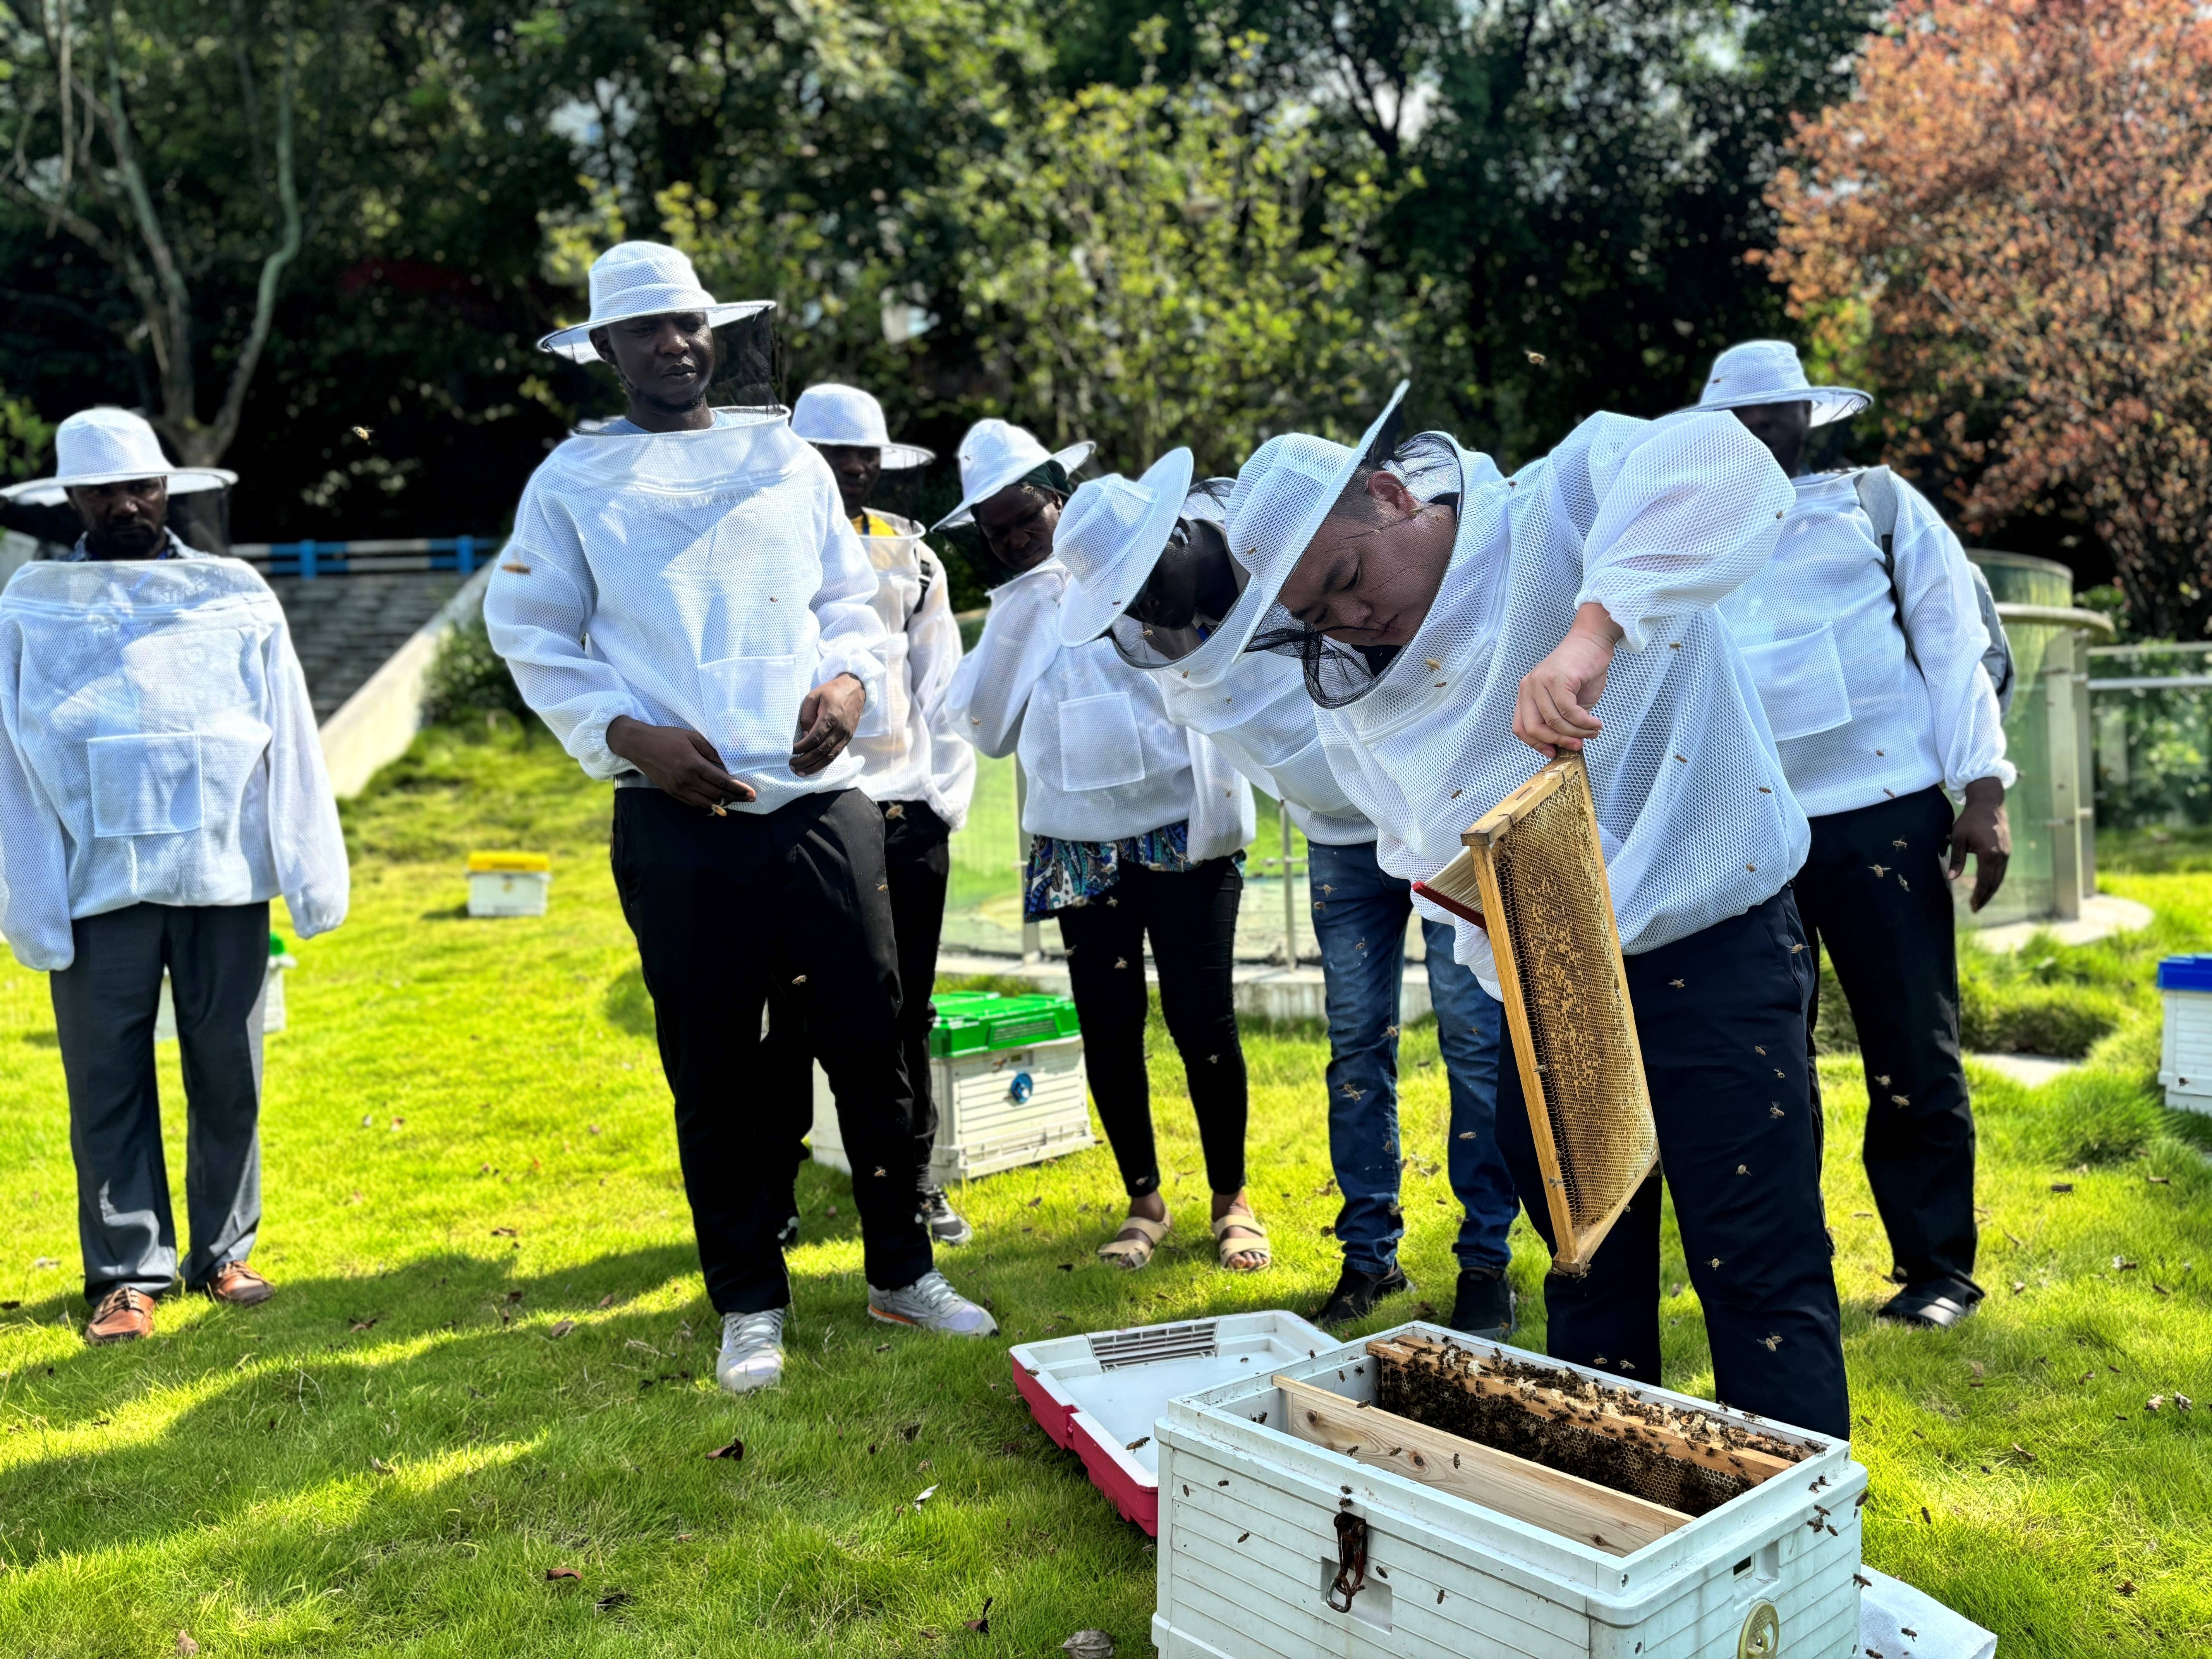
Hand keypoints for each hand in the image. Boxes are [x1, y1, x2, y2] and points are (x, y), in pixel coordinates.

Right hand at [606, 716, 756, 810]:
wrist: (639, 745)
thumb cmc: (667, 738)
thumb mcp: (692, 737)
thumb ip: (711, 750)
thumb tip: (728, 761)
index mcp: (692, 764)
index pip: (721, 781)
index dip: (738, 789)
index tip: (751, 793)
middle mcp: (686, 780)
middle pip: (716, 794)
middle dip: (735, 797)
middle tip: (749, 798)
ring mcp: (678, 789)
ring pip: (705, 802)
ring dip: (721, 802)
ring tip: (734, 799)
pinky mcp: (671, 793)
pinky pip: (693, 803)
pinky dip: (706, 803)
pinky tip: (714, 798)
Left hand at [791, 672, 865, 775]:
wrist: (855, 689)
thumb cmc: (831, 691)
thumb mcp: (814, 696)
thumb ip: (807, 716)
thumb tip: (804, 736)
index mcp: (830, 717)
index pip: (814, 739)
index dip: (801, 748)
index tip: (790, 751)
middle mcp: (839, 729)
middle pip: (821, 751)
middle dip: (805, 761)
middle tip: (792, 766)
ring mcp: (845, 735)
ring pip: (829, 757)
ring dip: (814, 766)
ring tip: (801, 772)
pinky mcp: (848, 738)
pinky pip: (836, 754)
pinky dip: (824, 763)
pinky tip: (814, 767)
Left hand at [1515, 603, 1621, 757]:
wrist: (1593, 643)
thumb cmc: (1582, 672)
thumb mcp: (1568, 702)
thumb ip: (1562, 721)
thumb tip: (1564, 746)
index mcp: (1526, 694)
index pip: (1521, 727)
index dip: (1537, 744)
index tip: (1554, 752)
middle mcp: (1528, 687)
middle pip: (1533, 728)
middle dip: (1557, 741)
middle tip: (1577, 746)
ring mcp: (1540, 682)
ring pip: (1554, 721)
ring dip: (1576, 732)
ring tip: (1593, 732)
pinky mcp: (1557, 678)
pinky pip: (1568, 711)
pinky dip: (1584, 722)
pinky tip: (1595, 724)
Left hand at [1949, 776, 2009, 911]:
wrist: (1989, 803)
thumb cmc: (1970, 819)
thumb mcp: (1958, 838)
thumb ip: (1956, 859)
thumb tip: (1952, 877)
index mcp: (1989, 854)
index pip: (1984, 881)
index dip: (1978, 895)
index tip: (1972, 906)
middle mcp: (2002, 856)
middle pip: (1994, 883)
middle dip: (1985, 897)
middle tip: (1976, 909)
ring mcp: (2007, 853)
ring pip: (2000, 877)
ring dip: (1991, 890)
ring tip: (1981, 900)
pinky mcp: (2007, 850)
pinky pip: (2001, 870)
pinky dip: (1995, 880)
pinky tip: (1988, 885)